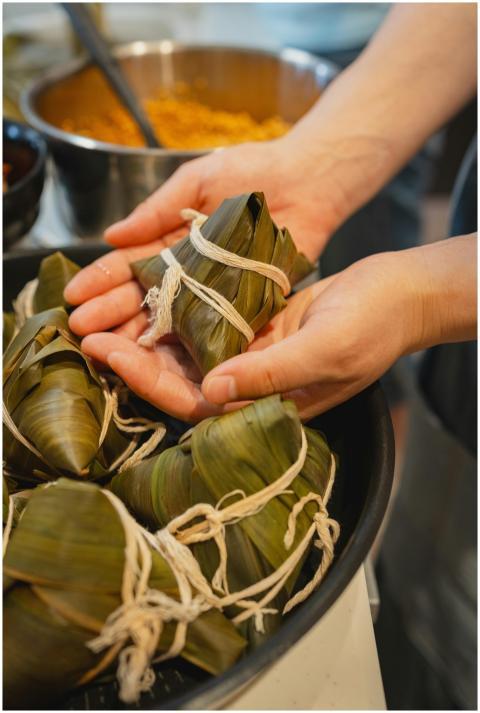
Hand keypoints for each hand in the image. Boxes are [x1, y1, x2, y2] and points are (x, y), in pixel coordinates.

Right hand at [64, 136, 348, 336]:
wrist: (307, 181)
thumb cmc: (251, 171)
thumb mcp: (196, 181)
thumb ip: (156, 210)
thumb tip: (112, 235)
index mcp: (171, 240)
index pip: (128, 265)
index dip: (100, 280)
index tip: (73, 295)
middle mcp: (188, 271)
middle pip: (143, 297)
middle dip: (110, 312)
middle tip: (80, 329)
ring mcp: (213, 291)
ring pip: (170, 317)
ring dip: (138, 332)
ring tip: (106, 346)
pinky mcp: (242, 304)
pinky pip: (211, 326)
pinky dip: (186, 341)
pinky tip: (162, 356)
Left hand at [79, 235, 475, 421]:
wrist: (398, 295)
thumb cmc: (372, 328)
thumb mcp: (326, 350)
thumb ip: (272, 374)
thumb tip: (212, 390)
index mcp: (264, 404)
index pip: (193, 402)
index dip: (147, 380)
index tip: (109, 351)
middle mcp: (250, 386)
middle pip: (179, 378)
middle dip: (133, 357)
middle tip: (89, 330)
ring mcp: (250, 357)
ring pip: (187, 352)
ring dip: (147, 334)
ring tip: (105, 312)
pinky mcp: (253, 328)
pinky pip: (204, 324)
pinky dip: (175, 312)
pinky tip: (147, 294)